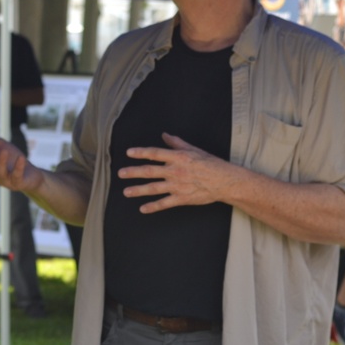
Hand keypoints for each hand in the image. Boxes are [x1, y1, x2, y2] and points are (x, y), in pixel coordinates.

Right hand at [0, 122, 42, 192]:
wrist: (31, 175)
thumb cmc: (13, 160)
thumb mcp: (0, 145)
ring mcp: (5, 180)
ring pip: (0, 172)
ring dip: (1, 162)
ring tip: (4, 150)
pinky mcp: (18, 183)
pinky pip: (16, 176)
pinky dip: (18, 167)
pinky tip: (21, 157)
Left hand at [118, 132, 239, 213]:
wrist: (224, 181)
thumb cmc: (210, 164)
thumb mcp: (194, 149)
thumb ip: (177, 143)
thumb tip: (165, 135)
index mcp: (178, 157)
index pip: (155, 153)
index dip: (141, 152)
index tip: (128, 153)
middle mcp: (175, 171)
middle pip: (149, 171)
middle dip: (133, 172)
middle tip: (120, 173)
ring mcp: (177, 186)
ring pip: (153, 188)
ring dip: (138, 190)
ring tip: (126, 192)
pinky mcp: (181, 198)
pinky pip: (164, 203)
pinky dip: (153, 207)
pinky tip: (142, 209)